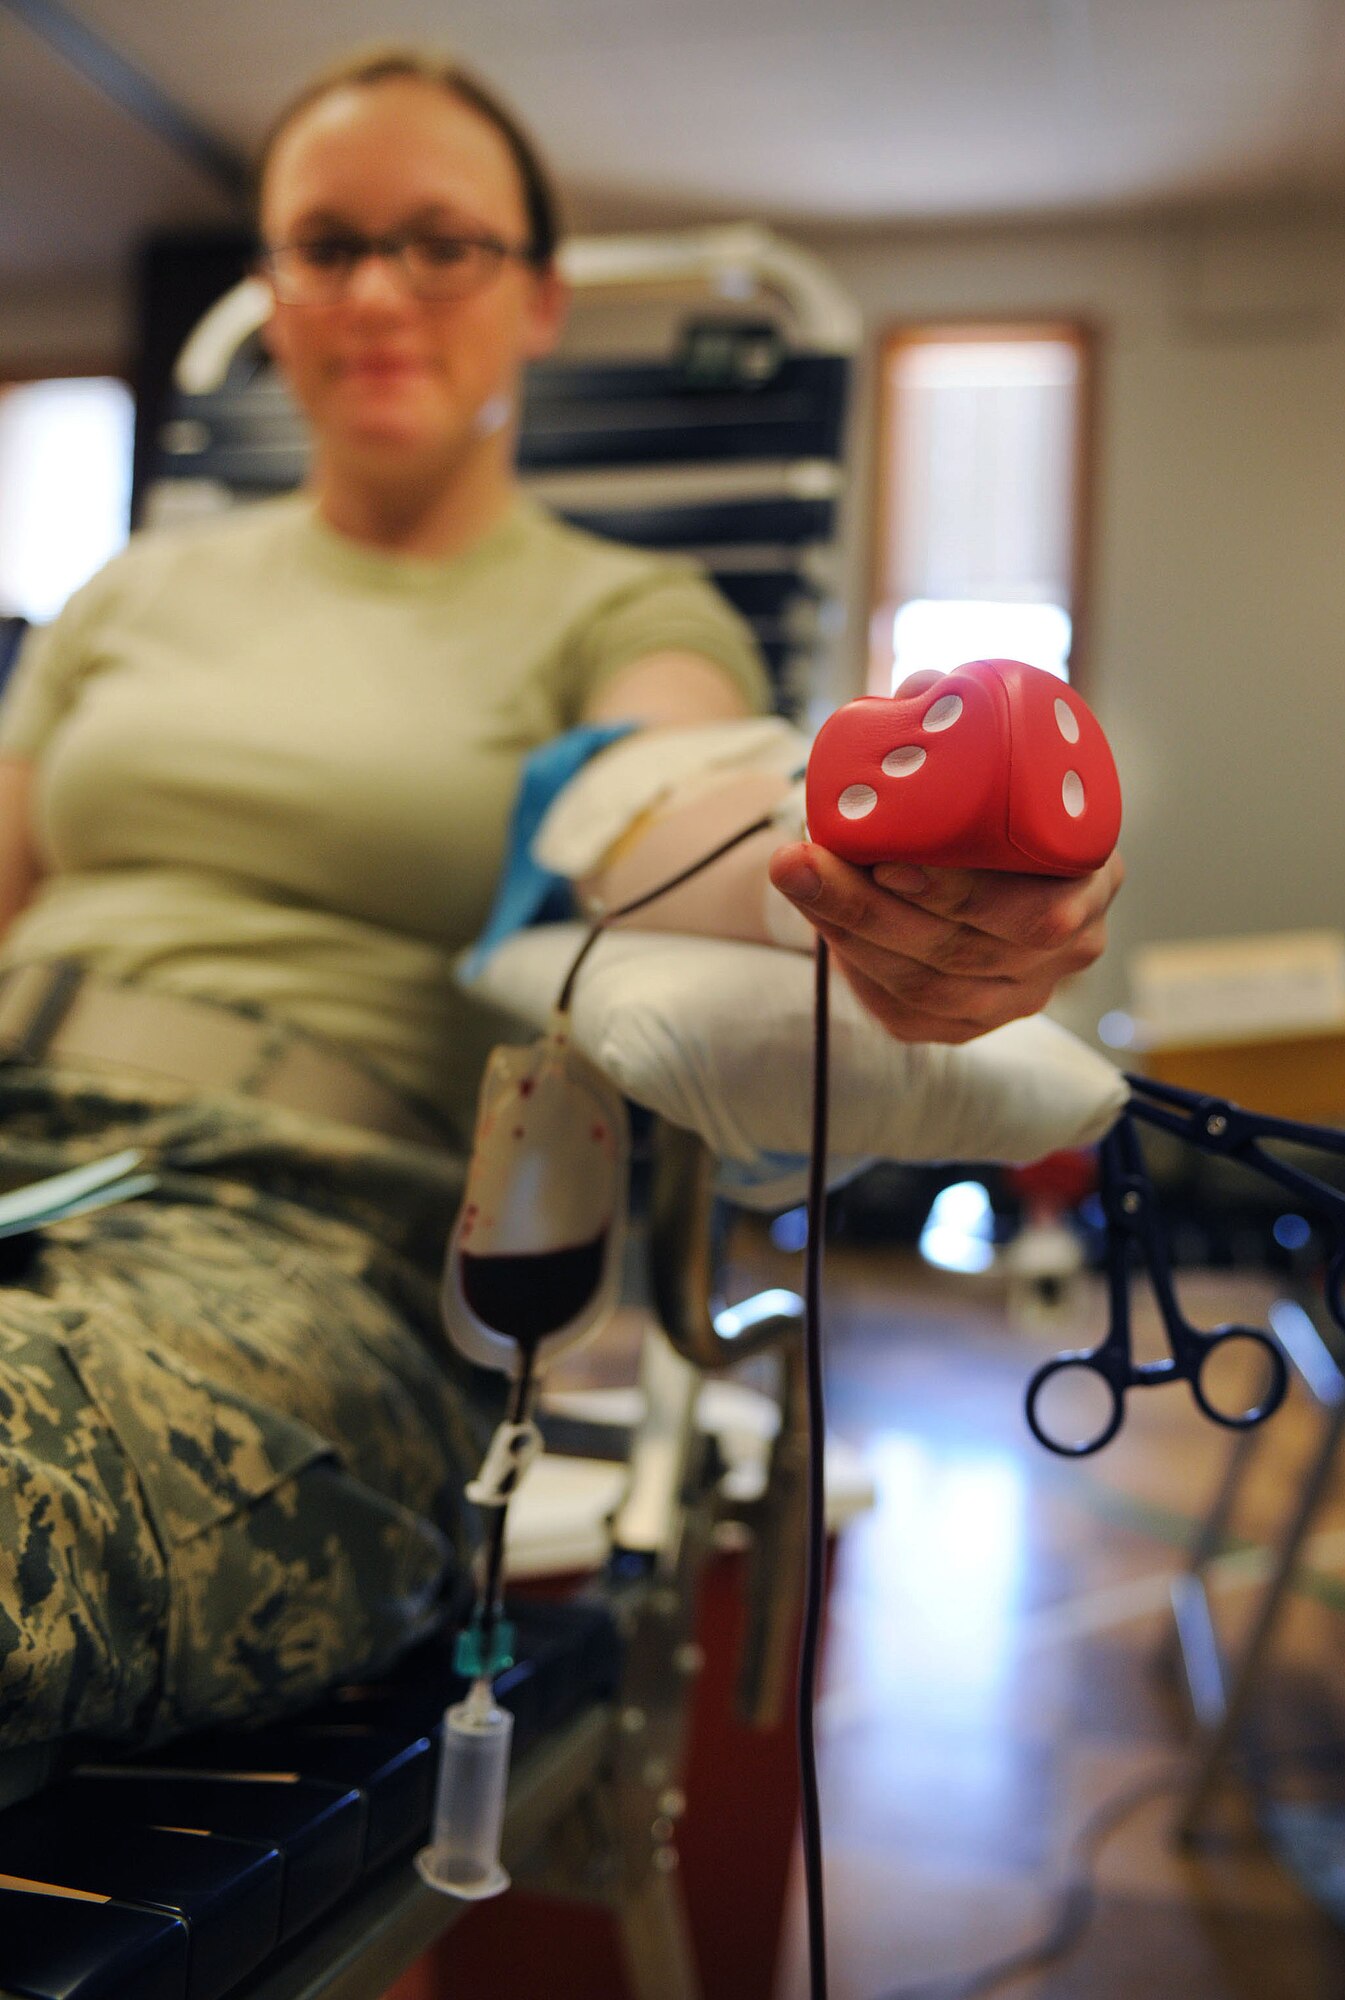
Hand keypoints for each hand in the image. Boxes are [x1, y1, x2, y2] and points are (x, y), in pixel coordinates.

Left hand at [768, 670, 1122, 1042]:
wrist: (985, 856)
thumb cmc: (995, 795)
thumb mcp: (994, 754)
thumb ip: (962, 717)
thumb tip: (924, 689)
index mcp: (1092, 878)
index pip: (1041, 911)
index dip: (965, 894)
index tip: (889, 860)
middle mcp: (1068, 948)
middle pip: (966, 952)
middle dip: (872, 909)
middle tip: (804, 861)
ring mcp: (1018, 994)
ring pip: (925, 985)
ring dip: (845, 929)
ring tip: (793, 874)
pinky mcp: (965, 1024)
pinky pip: (903, 1010)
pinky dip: (852, 961)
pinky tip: (816, 914)